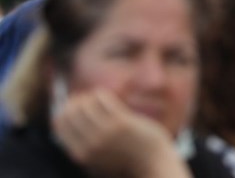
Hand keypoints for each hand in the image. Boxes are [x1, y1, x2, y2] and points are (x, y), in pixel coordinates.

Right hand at [52, 90, 190, 177]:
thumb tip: (66, 115)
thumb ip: (82, 142)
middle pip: (70, 112)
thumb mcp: (98, 155)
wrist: (153, 162)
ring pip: (86, 104)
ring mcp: (106, 133)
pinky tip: (105, 95)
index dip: (65, 110)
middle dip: (76, 101)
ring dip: (89, 96)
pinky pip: (103, 100)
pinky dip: (101, 94)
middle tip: (86, 98)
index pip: (59, 124)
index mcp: (80, 154)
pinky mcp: (122, 123)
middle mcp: (90, 144)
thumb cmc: (127, 156)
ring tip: (97, 96)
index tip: (74, 105)